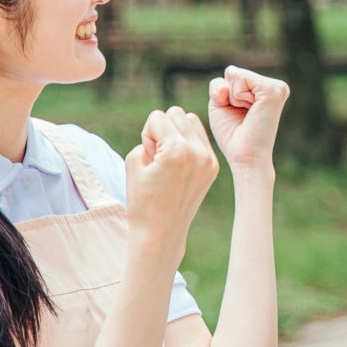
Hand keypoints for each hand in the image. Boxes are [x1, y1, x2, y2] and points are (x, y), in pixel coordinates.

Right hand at [124, 107, 218, 255]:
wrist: (161, 233)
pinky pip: (200, 138)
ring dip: (177, 132)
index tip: (148, 158)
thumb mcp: (133, 161)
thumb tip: (167, 128)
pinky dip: (188, 143)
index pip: (158, 117)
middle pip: (177, 113)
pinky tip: (179, 163)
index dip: (147, 135)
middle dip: (163, 130)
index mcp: (178, 150)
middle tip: (158, 157)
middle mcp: (198, 152)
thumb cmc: (142, 199)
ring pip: (192, 121)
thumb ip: (148, 136)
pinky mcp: (214, 167)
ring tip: (169, 158)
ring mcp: (209, 160)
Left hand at [208, 66, 287, 173]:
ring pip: (236, 74)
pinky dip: (236, 96)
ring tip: (247, 114)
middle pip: (233, 72)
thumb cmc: (233, 135)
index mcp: (265, 88)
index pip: (232, 74)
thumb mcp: (220, 104)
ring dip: (233, 97)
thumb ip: (219, 85)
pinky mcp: (273, 90)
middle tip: (243, 116)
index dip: (225, 95)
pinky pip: (241, 78)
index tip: (239, 114)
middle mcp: (275, 85)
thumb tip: (231, 72)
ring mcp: (276, 87)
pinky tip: (250, 111)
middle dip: (228, 95)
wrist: (245, 157)